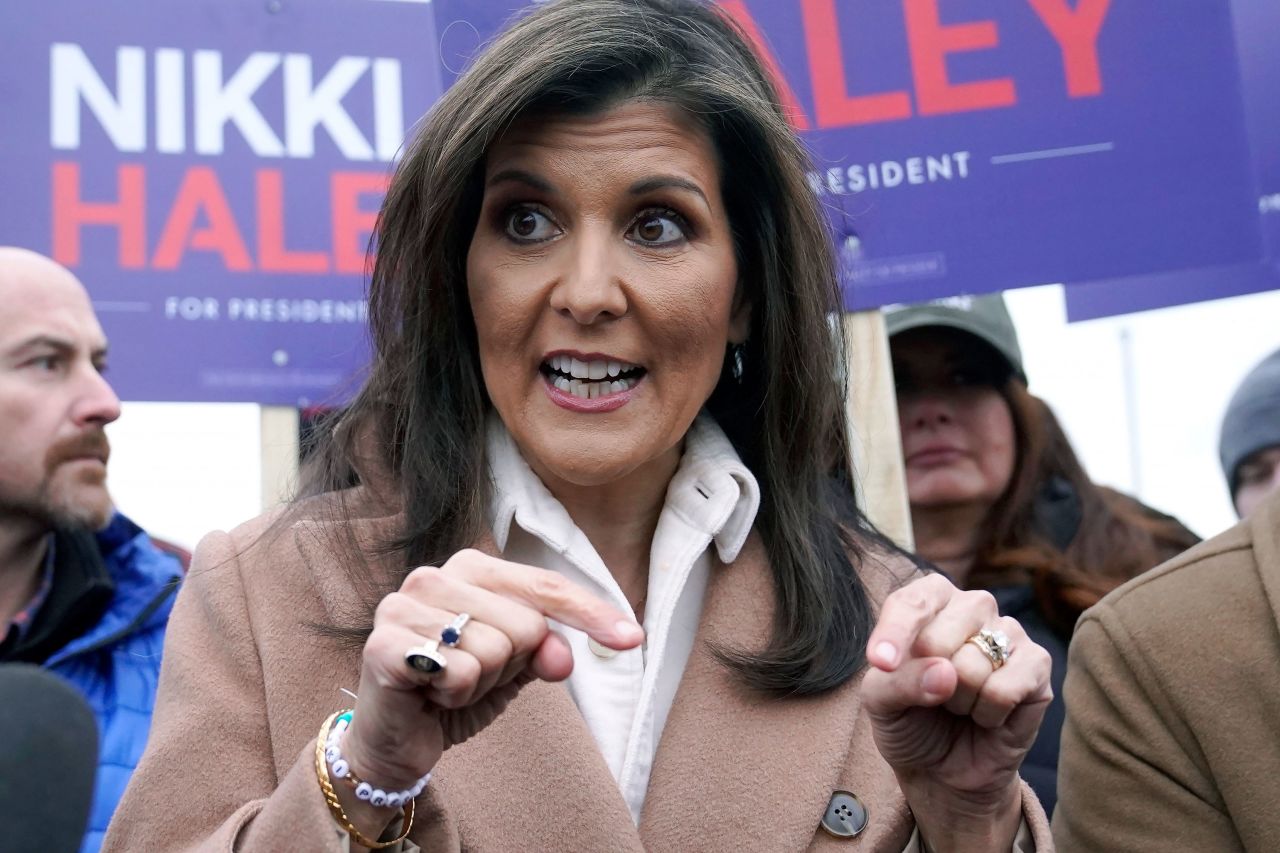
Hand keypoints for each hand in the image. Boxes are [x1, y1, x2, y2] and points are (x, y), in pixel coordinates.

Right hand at [336, 550, 641, 828]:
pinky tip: (429, 695)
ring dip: (479, 686)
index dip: (591, 614)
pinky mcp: (383, 644)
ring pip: (494, 650)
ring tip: (448, 688)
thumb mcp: (513, 669)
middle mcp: (433, 575)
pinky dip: (455, 695)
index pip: (545, 585)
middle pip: (526, 624)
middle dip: (510, 667)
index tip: (633, 639)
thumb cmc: (455, 690)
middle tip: (472, 679)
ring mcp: (403, 605)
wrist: (394, 740)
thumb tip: (564, 653)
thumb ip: (544, 650)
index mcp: (470, 568)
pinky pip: (459, 672)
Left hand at [862, 573, 1051, 851]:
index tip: (881, 663)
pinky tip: (987, 714)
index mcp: (928, 601)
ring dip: (958, 702)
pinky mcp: (1037, 663)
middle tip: (934, 695)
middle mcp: (971, 606)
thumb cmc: (910, 721)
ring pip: (971, 667)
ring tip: (960, 704)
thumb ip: (897, 681)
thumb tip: (945, 673)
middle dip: (928, 682)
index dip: (894, 634)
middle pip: (939, 638)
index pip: (911, 603)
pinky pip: (1004, 689)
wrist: (946, 770)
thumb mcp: (880, 704)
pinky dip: (988, 714)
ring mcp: (1009, 632)